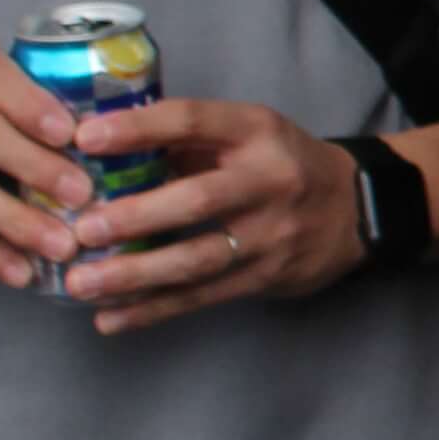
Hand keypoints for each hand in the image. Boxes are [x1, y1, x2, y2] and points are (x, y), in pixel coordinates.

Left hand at [61, 99, 362, 332]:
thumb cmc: (280, 163)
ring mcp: (270, 235)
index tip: (84, 139)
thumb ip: (187, 140)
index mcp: (256, 131)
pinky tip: (110, 319)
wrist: (356, 209)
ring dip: (135, 275)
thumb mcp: (246, 133)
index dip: (138, 128)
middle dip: (136, 217)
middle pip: (198, 201)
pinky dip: (153, 310)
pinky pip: (202, 297)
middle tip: (83, 229)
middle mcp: (268, 180)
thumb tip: (102, 151)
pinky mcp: (266, 278)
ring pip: (197, 260)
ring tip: (81, 284)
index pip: (192, 121)